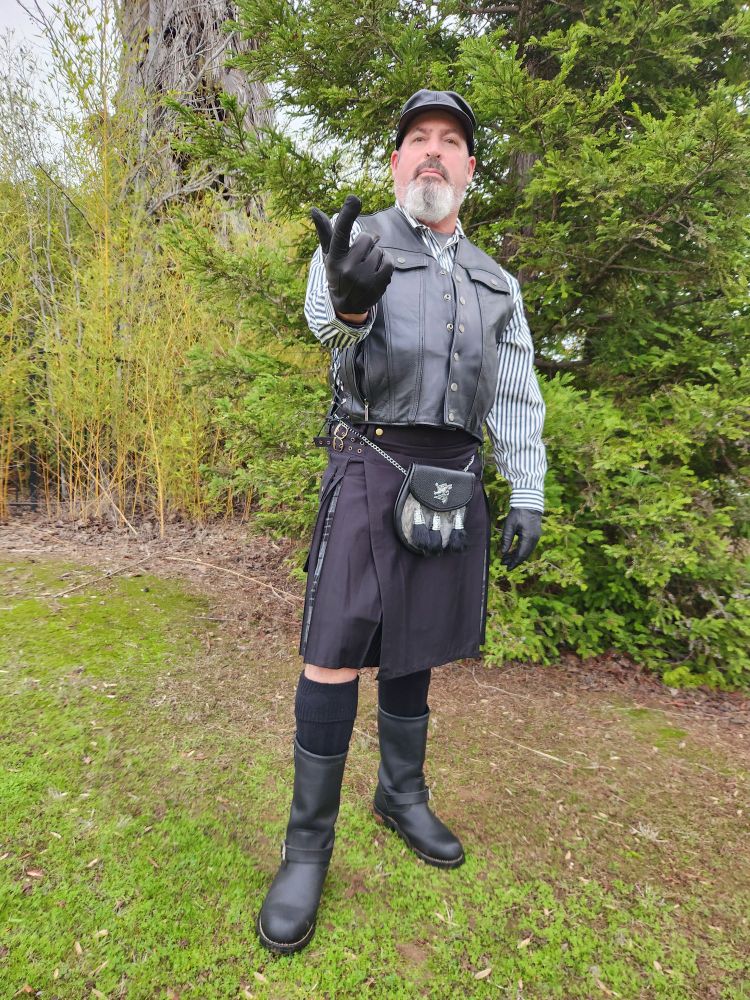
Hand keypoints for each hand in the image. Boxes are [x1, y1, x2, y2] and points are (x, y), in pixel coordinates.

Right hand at [310, 195, 393, 314]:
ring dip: (377, 255)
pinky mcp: (377, 284)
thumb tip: (314, 209)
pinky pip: (389, 262)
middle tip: (361, 256)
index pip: (341, 232)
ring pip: (380, 250)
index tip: (354, 198)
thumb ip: (326, 232)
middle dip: (368, 243)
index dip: (348, 215)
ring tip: (367, 267)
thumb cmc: (338, 273)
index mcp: (335, 257)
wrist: (347, 306)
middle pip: (368, 238)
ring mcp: (363, 277)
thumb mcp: (330, 254)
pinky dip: (386, 263)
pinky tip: (376, 271)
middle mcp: (347, 267)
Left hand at [500, 508, 541, 569]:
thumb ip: (506, 539)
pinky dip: (521, 550)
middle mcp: (534, 539)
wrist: (529, 502)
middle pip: (524, 555)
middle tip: (504, 564)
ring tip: (506, 558)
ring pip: (527, 551)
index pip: (521, 554)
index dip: (514, 562)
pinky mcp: (535, 534)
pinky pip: (528, 546)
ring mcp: (536, 537)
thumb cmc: (518, 513)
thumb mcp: (509, 525)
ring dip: (517, 556)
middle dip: (514, 560)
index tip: (507, 568)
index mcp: (528, 538)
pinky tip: (513, 551)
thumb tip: (503, 552)